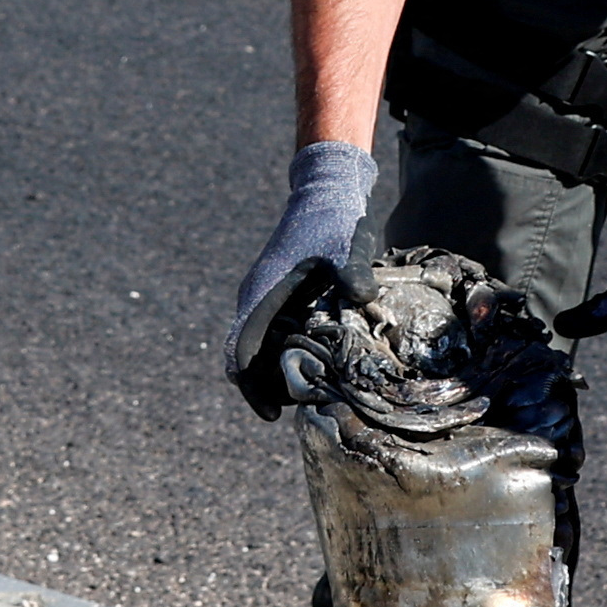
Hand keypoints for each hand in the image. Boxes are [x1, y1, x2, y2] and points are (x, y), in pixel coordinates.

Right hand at [223, 140, 380, 416]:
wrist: (323, 192)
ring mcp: (264, 297)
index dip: (252, 387)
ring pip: (259, 348)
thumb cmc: (331, 221)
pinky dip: (285, 355)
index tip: (271, 414)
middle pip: (248, 358)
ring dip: (276, 373)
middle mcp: (256, 299)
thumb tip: (364, 298)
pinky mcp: (277, 295)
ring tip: (312, 394)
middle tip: (300, 409)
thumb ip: (352, 272)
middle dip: (267, 388)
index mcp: (262, 294)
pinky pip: (272, 334)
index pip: (242, 353)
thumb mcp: (346, 247)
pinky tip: (317, 365)